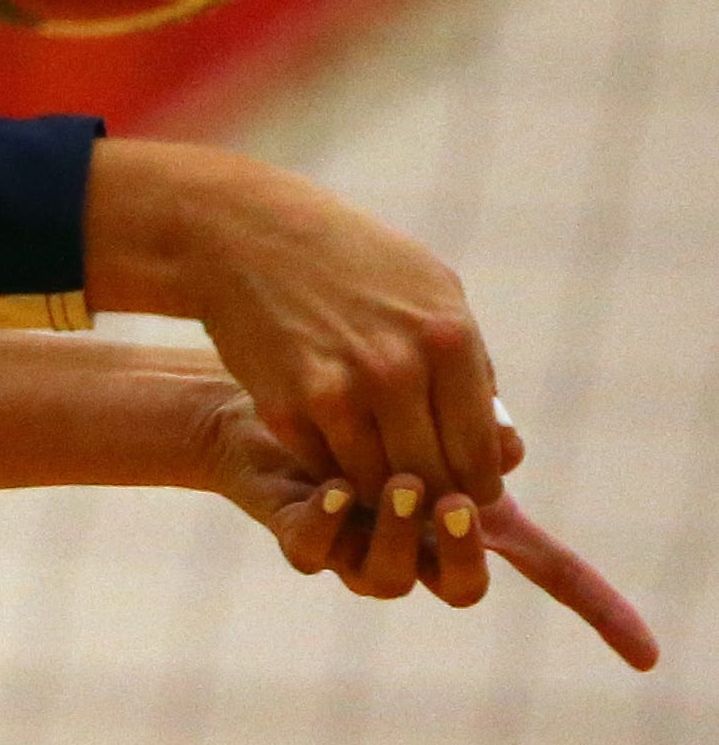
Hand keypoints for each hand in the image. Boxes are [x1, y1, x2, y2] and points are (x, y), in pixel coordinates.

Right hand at [86, 145, 504, 507]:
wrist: (249, 240)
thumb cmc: (350, 262)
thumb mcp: (431, 291)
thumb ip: (468, 363)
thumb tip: (496, 437)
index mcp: (447, 339)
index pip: (480, 451)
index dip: (479, 484)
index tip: (468, 491)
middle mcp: (398, 371)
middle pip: (433, 479)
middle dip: (434, 501)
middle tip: (428, 504)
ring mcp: (339, 394)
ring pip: (378, 485)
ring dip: (383, 494)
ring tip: (386, 486)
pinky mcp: (286, 410)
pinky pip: (326, 469)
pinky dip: (336, 473)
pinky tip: (339, 455)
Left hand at [202, 391, 661, 668]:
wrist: (274, 401)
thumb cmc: (375, 404)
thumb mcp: (443, 404)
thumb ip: (481, 428)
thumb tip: (506, 449)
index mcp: (474, 522)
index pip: (552, 572)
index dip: (598, 612)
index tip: (645, 659)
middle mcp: (419, 549)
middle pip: (464, 589)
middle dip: (465, 555)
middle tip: (457, 505)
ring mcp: (355, 553)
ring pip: (385, 580)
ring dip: (397, 535)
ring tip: (397, 482)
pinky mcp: (300, 538)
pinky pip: (314, 552)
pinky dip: (329, 522)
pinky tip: (336, 487)